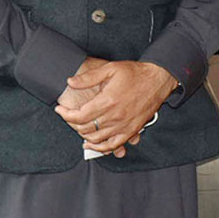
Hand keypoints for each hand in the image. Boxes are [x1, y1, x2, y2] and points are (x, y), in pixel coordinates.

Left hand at [54, 60, 176, 156]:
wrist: (158, 79)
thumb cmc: (135, 73)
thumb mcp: (110, 69)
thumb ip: (89, 77)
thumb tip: (70, 82)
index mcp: (108, 101)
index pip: (80, 116)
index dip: (66, 115)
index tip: (60, 110)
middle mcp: (115, 116)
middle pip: (86, 128)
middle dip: (72, 124)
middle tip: (68, 116)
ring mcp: (124, 125)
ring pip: (97, 139)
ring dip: (83, 135)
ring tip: (77, 127)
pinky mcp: (132, 130)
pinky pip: (113, 145)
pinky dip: (101, 148)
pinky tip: (92, 144)